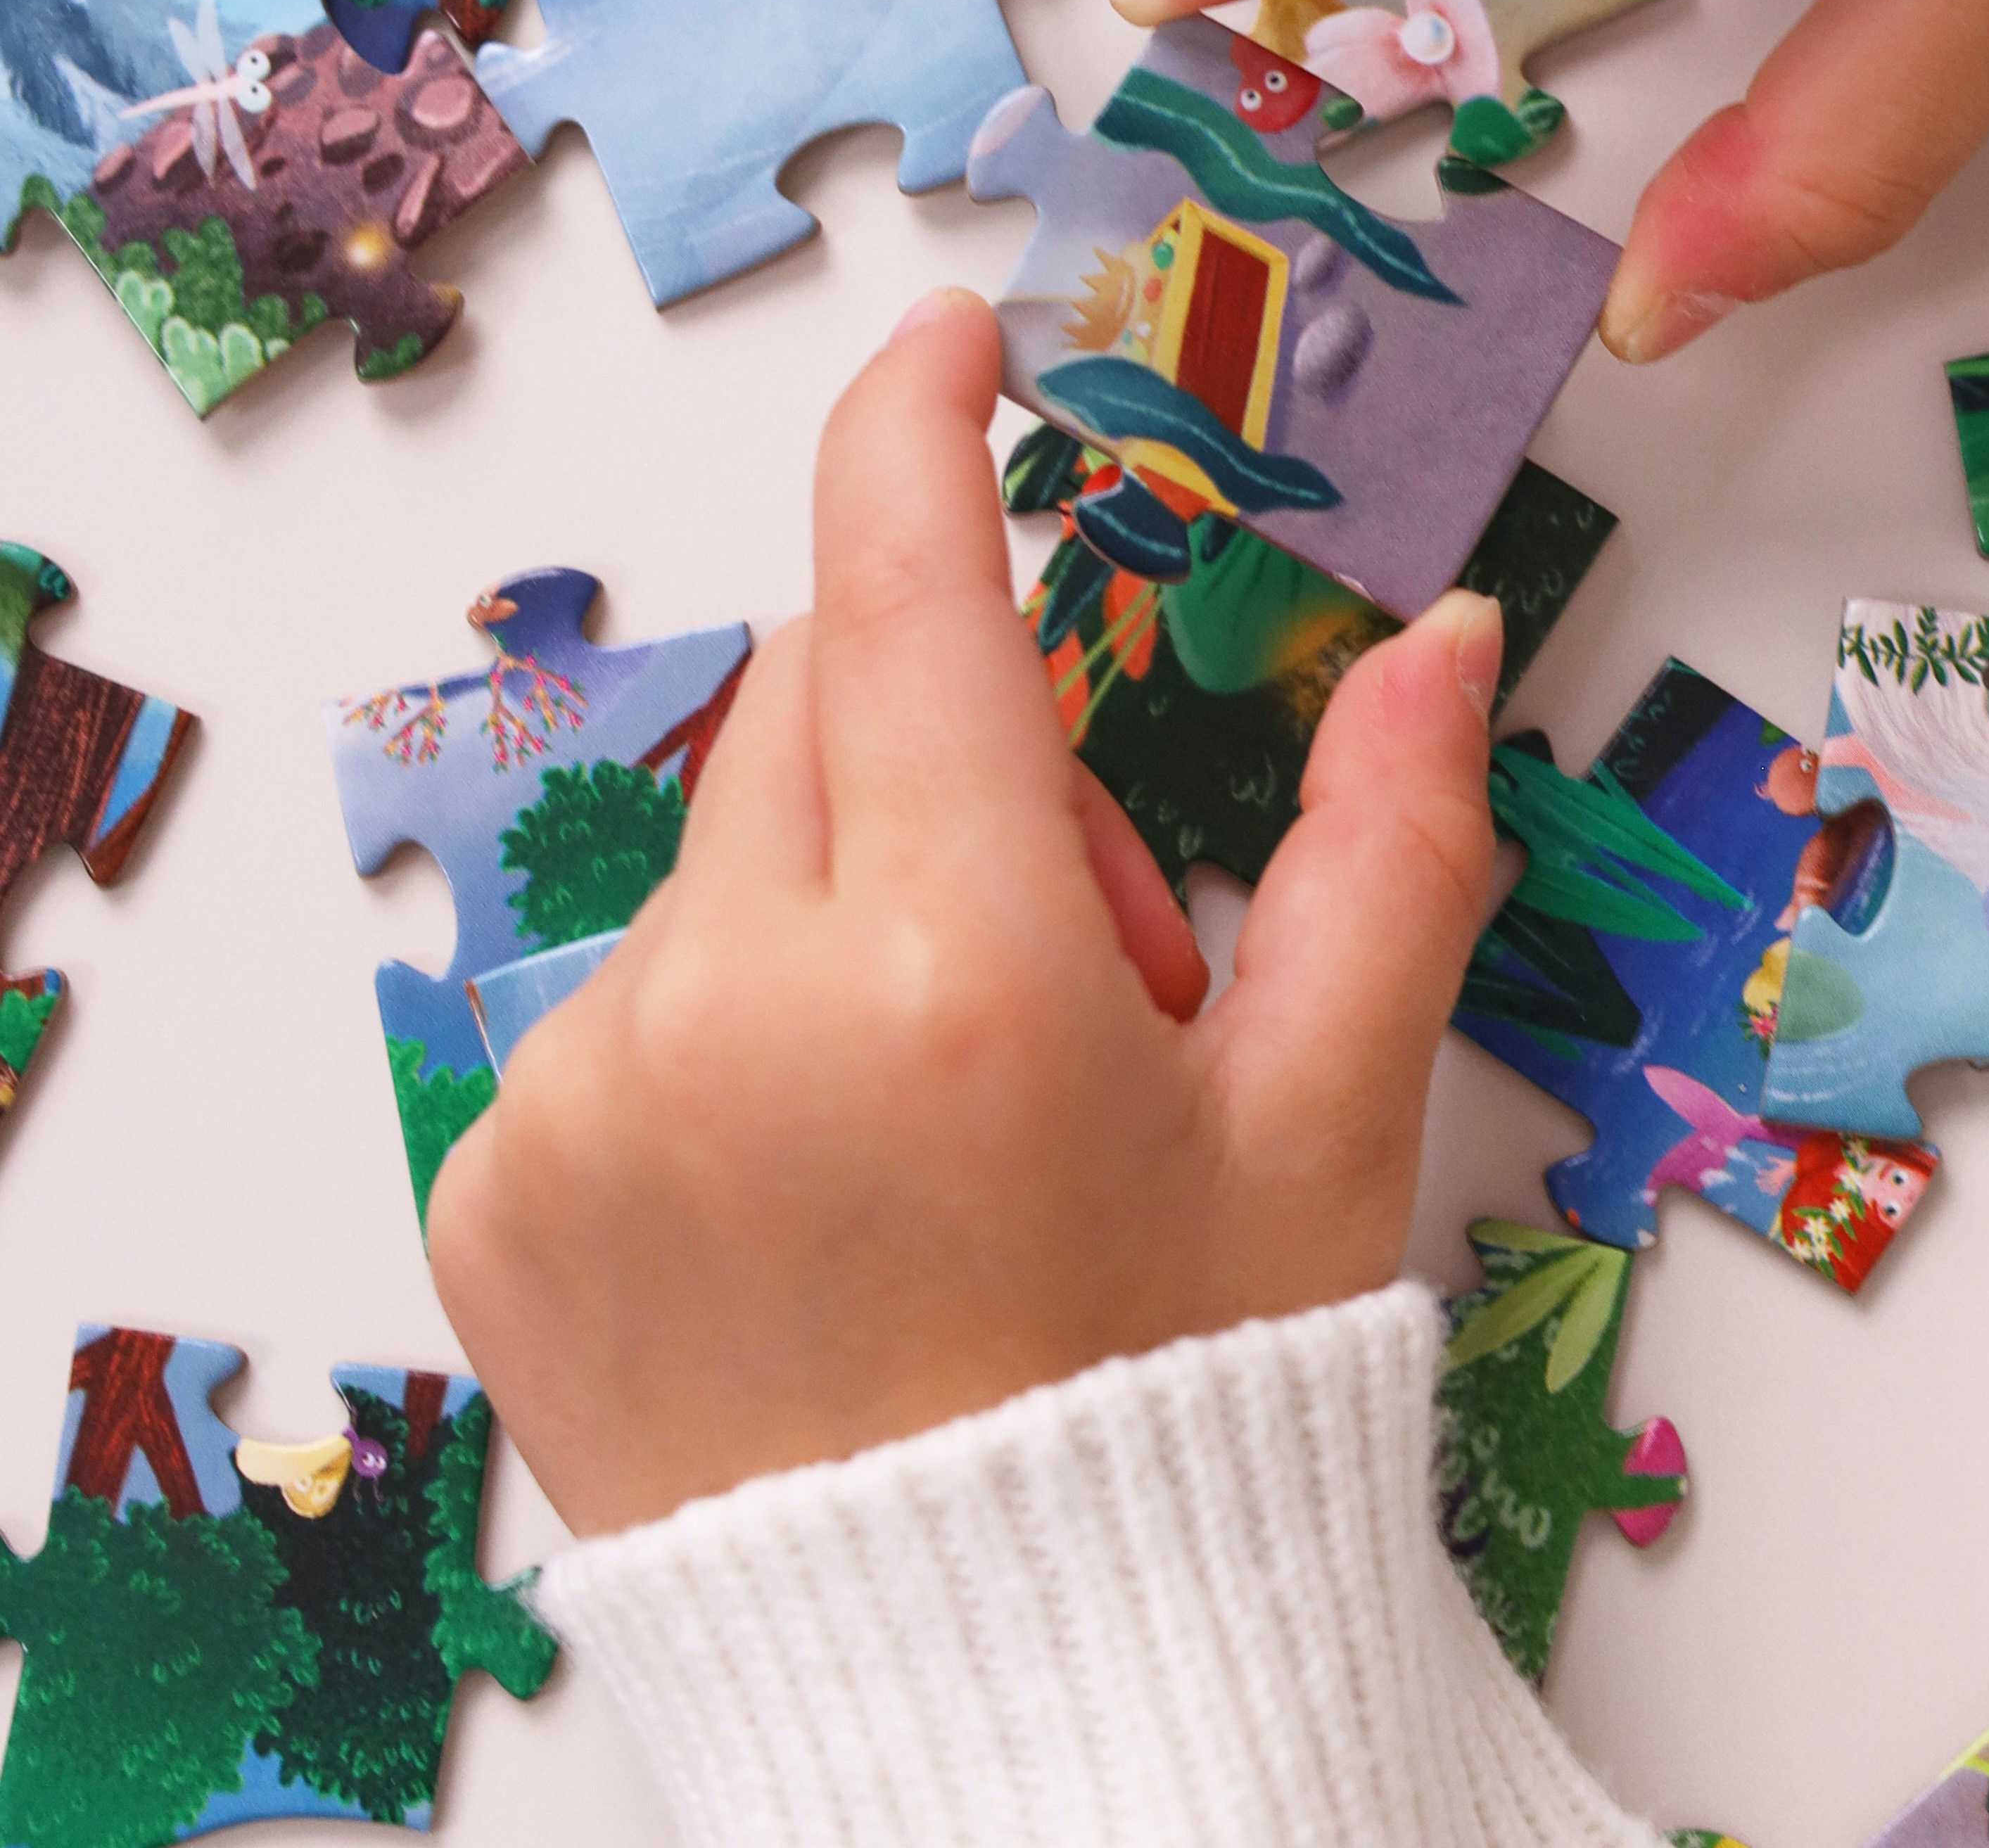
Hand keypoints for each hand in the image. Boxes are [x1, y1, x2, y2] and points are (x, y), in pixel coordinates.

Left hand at [426, 291, 1503, 1535]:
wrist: (992, 1686)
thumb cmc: (1180, 1393)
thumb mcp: (1323, 1117)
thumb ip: (1389, 844)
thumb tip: (1451, 636)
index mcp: (948, 969)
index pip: (913, 593)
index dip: (923, 427)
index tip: (945, 341)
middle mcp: (728, 1010)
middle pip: (830, 699)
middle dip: (956, 735)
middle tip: (1069, 942)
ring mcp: (583, 1102)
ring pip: (733, 848)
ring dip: (844, 888)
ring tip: (945, 1102)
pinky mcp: (497, 1188)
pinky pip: (629, 995)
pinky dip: (731, 1016)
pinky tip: (823, 1175)